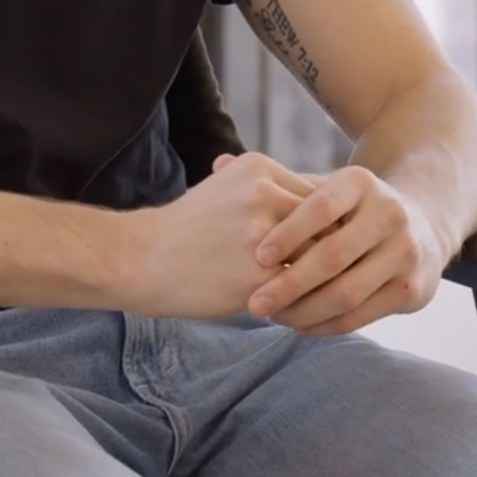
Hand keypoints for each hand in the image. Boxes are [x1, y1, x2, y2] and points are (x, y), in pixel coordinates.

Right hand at [113, 152, 320, 318]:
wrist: (140, 259)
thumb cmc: (188, 227)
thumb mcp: (226, 188)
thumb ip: (270, 190)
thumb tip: (322, 200)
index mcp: (258, 169)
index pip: (319, 194)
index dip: (328, 223)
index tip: (329, 242)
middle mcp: (263, 194)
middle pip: (326, 223)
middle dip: (330, 248)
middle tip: (335, 271)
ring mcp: (261, 235)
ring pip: (317, 256)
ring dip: (320, 276)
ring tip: (320, 290)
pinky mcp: (257, 275)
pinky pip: (298, 289)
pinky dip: (301, 299)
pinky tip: (295, 307)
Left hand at [244, 165, 450, 336]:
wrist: (421, 227)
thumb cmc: (350, 211)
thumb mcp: (326, 189)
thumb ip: (278, 184)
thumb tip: (219, 163)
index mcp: (361, 182)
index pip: (320, 207)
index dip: (288, 233)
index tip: (258, 256)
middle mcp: (390, 213)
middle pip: (333, 255)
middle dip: (289, 283)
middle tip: (254, 303)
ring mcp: (405, 252)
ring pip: (346, 292)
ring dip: (303, 310)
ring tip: (271, 316)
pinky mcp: (412, 289)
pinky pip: (360, 315)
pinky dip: (324, 325)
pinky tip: (298, 325)